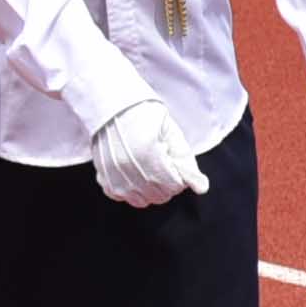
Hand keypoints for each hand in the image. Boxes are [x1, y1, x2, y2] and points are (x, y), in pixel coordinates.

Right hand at [87, 99, 207, 207]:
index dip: (180, 175)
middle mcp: (128, 169)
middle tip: (160, 162)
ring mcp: (113, 176)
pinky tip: (133, 172)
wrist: (113, 106)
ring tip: (147, 167)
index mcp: (149, 155)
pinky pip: (122, 197)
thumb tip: (202, 189)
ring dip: (149, 189)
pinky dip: (130, 190)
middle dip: (166, 183)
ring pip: (142, 200)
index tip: (172, 160)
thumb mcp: (173, 135)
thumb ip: (188, 165)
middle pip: (160, 196)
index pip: (175, 186)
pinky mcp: (103, 179)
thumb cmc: (146, 117)